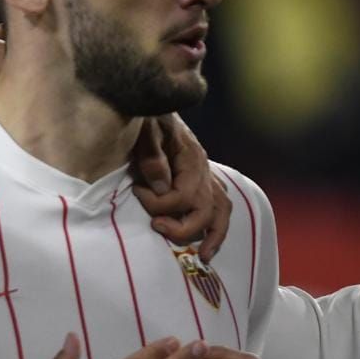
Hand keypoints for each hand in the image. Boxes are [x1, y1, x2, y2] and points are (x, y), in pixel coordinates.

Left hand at [129, 115, 231, 262]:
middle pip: (206, 210)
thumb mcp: (145, 129)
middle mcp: (204, 169)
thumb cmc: (145, 116)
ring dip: (215, 236)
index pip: (182, 195)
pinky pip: (221, 205)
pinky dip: (217, 224)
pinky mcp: (204, 179)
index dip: (157, 203)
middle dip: (183, 228)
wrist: (151, 102)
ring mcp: (207, 174)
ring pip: (223, 211)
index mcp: (191, 157)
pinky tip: (208, 237)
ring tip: (204, 256)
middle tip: (157, 228)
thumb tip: (162, 188)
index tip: (137, 191)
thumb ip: (151, 156)